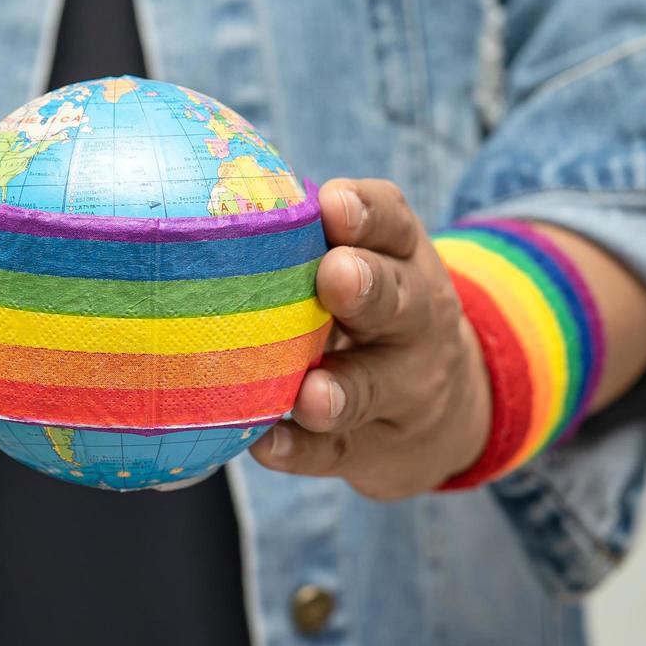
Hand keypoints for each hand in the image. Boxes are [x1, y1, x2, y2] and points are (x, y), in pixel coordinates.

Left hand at [249, 179, 491, 498]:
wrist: (441, 408)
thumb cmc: (370, 308)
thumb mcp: (369, 260)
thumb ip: (309, 233)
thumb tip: (204, 194)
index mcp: (404, 259)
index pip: (394, 224)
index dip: (366, 213)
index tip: (332, 204)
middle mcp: (415, 319)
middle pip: (398, 298)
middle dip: (367, 287)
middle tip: (336, 276)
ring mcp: (399, 388)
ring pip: (372, 385)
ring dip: (341, 390)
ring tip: (312, 396)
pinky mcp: (372, 446)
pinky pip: (335, 451)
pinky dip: (300, 450)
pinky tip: (267, 445)